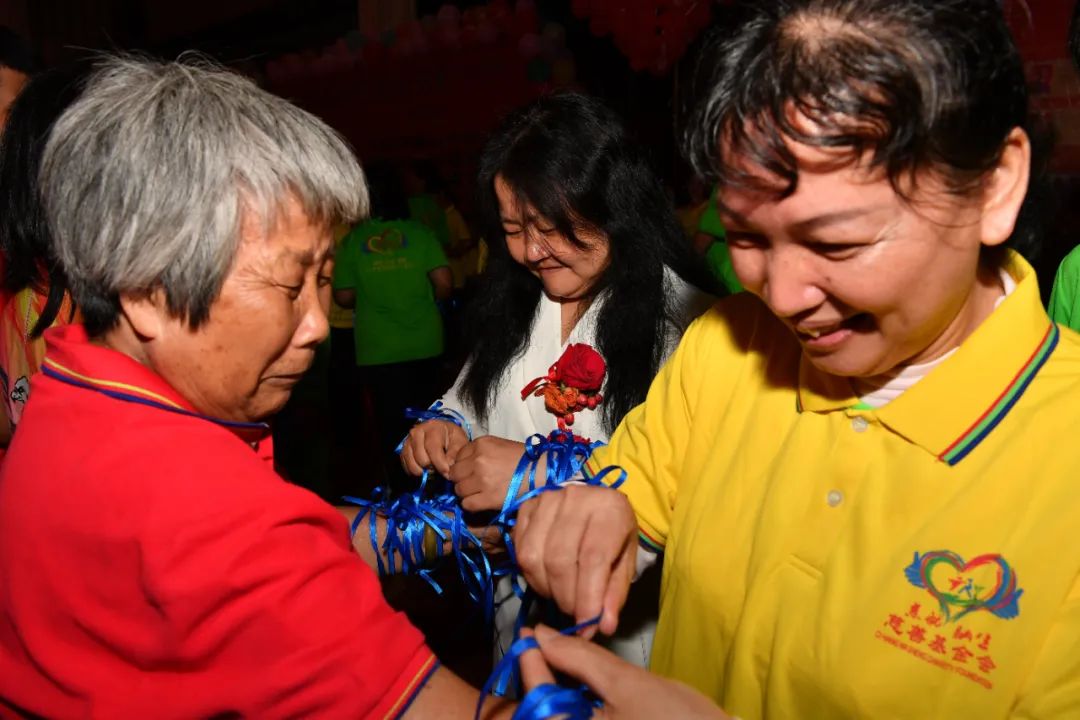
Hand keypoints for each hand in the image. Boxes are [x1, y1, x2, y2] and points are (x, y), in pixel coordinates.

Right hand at [399, 420, 469, 477]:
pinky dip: (415, 471)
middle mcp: (417, 432)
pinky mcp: (404, 450)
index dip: (440, 463)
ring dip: (424, 470)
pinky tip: (424, 469)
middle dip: (433, 467)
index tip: (446, 472)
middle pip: (421, 458)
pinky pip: (406, 466)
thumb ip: (454, 454)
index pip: (433, 448)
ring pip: (413, 463)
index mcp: (432, 427)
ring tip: (433, 467)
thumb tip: (447, 467)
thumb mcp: (459, 442)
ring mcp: (408, 441)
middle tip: (440, 466)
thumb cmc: (451, 437)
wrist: (442, 432)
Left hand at [448, 436, 536, 511]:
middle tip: (475, 484)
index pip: (457, 457)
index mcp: (481, 444)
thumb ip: (479, 452)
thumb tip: (461, 466)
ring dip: (467, 493)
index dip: (463, 466)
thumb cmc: (524, 459)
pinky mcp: (488, 498)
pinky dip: (472, 505)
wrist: (543, 472)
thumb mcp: (499, 446)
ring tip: (480, 493)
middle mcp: (478, 460)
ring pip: (459, 490)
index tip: (471, 471)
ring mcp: (482, 479)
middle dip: (462, 480)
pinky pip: (467, 504)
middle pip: (454, 474)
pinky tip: (482, 501)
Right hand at [513, 485, 636, 636]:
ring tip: (560, 595)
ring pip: (533, 557)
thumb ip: (614, 594)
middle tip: (573, 612)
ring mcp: (547, 500)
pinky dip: (530, 574)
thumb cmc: (615, 536)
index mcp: (609, 508)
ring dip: (545, 588)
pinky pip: (519, 550)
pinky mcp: (526, 507)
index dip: (587, 597)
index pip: (592, 558)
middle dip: (565, 597)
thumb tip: (603, 626)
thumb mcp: (625, 563)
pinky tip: (546, 578)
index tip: (586, 626)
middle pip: (558, 560)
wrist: (597, 504)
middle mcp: (576, 498)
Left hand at [519, 625, 730, 719]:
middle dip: (537, 677)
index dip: (530, 658)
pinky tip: (579, 688)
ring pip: (552, 713)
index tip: (533, 630)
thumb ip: (579, 659)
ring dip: (552, 689)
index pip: (535, 691)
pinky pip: (570, 719)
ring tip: (563, 663)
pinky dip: (569, 704)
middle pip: (536, 707)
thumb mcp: (626, 683)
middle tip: (545, 646)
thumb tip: (542, 633)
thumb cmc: (675, 719)